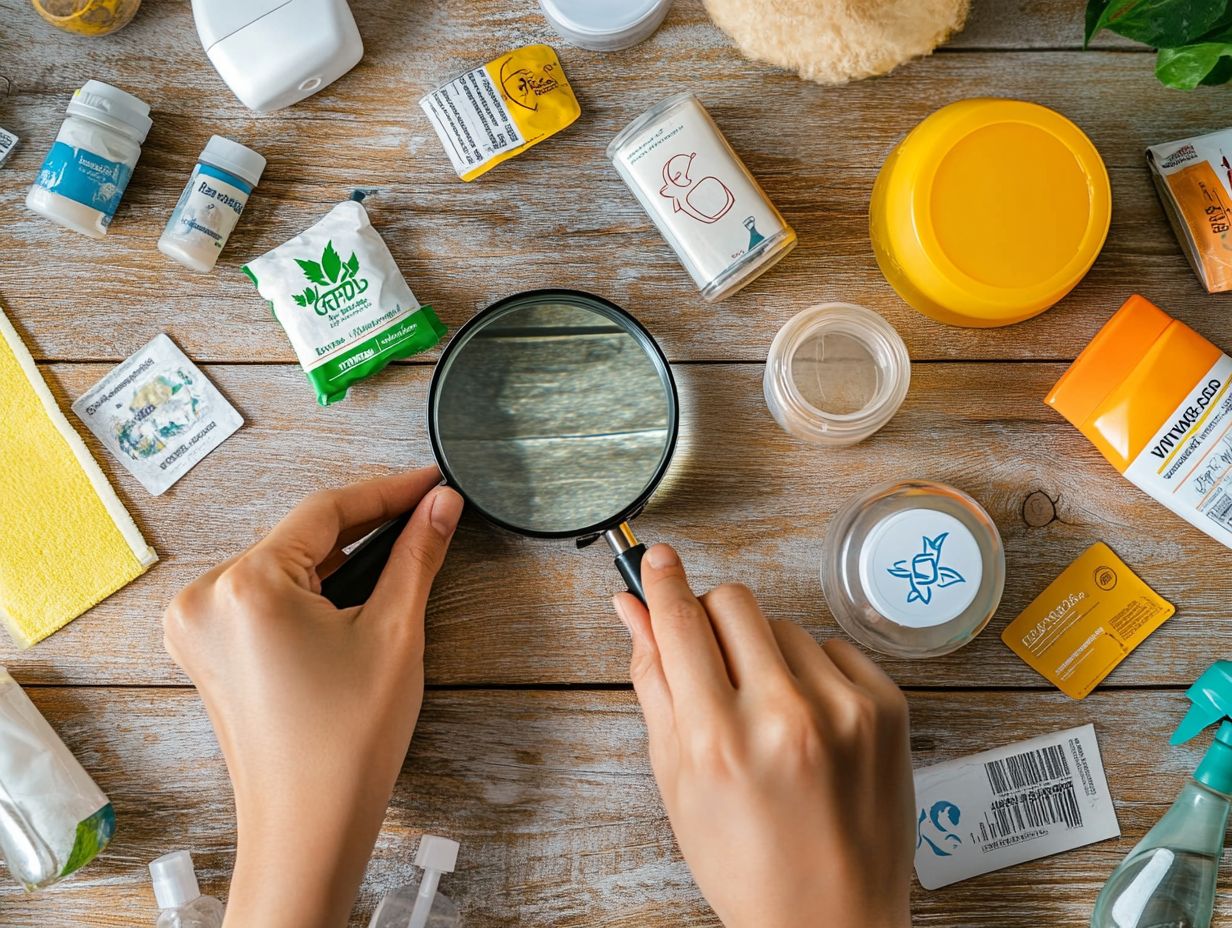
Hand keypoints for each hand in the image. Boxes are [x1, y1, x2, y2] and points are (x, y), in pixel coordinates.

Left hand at [163, 467, 463, 927]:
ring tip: (396, 548)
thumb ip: (416, 555)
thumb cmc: (344, 746)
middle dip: (365, 524)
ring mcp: (198, 626)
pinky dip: (307, 585)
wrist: (308, 826)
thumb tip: (439, 506)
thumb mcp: (393, 634)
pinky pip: (262, 593)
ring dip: (337, 555)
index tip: (428, 483)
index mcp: (247, 586)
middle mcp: (207, 598)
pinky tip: (349, 587)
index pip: (327, 510)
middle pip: (301, 534)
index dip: (387, 491)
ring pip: (282, 562)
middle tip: (423, 512)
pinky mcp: (205, 649)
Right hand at [613, 544, 913, 927]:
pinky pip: (833, 649)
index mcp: (718, 740)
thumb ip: (654, 683)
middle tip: (713, 659)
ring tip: (769, 716)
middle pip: (735, 601)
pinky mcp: (887, 709)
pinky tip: (811, 723)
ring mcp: (844, 709)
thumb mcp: (677, 780)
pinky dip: (815, 674)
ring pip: (784, 625)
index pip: (682, 623)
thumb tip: (634, 608)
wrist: (832, 920)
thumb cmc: (745, 864)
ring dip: (766, 653)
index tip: (659, 557)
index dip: (664, 581)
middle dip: (713, 616)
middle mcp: (784, 716)